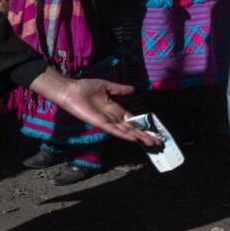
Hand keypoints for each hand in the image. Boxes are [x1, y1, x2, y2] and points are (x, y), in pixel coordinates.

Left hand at [28, 70, 162, 147]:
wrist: (71, 90)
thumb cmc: (85, 88)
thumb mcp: (106, 86)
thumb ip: (120, 89)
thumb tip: (133, 89)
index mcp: (115, 110)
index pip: (132, 121)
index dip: (143, 127)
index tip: (154, 132)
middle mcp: (113, 118)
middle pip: (132, 129)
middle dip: (145, 136)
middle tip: (158, 143)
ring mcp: (107, 122)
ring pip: (126, 132)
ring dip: (138, 137)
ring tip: (150, 143)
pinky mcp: (100, 123)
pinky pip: (114, 130)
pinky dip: (124, 134)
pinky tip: (134, 138)